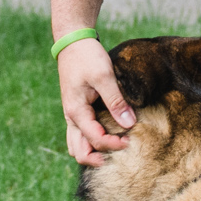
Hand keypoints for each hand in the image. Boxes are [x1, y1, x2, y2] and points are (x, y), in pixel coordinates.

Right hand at [59, 35, 134, 164]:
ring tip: (114, 147)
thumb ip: (115, 101)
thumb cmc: (87, 57)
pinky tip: (108, 135)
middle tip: (121, 151)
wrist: (73, 42)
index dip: (113, 144)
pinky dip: (92, 141)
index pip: (95, 139)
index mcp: (76, 112)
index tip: (130, 139)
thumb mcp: (103, 76)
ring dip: (93, 151)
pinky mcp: (77, 110)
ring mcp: (72, 115)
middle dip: (98, 158)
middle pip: (79, 152)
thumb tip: (128, 124)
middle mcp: (71, 118)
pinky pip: (81, 134)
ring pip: (77, 145)